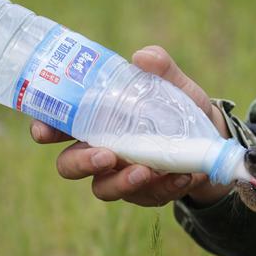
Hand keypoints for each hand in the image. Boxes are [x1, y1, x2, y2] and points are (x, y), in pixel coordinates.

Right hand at [31, 45, 232, 206]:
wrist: (213, 139)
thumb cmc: (180, 108)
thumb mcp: (175, 84)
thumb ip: (161, 68)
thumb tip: (143, 57)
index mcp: (97, 120)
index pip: (59, 126)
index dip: (45, 129)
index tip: (43, 131)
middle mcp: (101, 150)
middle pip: (69, 165)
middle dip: (81, 163)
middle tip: (106, 156)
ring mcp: (121, 174)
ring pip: (103, 189)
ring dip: (121, 182)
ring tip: (146, 171)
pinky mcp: (146, 193)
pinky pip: (147, 198)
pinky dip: (164, 188)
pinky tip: (181, 176)